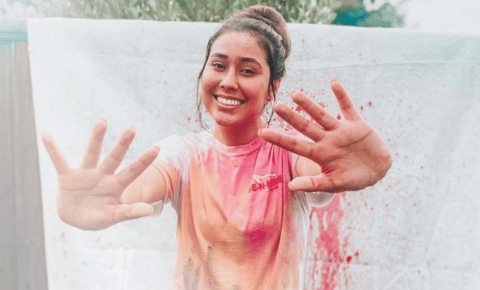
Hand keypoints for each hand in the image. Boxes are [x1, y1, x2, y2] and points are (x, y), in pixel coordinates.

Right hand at [42, 119, 159, 229]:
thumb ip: (129, 212)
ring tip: (103, 121)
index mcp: (116, 186)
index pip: (133, 171)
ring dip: (96, 138)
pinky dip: (52, 149)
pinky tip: (45, 135)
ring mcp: (85, 175)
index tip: (158, 148)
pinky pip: (59, 161)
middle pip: (115, 158)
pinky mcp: (67, 177)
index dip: (144, 161)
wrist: (76, 220)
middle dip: (123, 145)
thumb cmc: (98, 217)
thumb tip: (150, 210)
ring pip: (92, 153)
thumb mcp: (113, 217)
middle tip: (132, 129)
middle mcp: (103, 176)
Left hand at [259, 79, 391, 192]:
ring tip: (294, 93)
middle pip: (305, 126)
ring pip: (322, 115)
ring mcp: (341, 131)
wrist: (378, 171)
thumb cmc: (354, 179)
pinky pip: (348, 107)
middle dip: (291, 117)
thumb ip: (314, 184)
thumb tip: (291, 186)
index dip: (279, 138)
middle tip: (275, 105)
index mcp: (319, 154)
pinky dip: (341, 95)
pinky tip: (333, 82)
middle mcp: (327, 140)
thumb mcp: (334, 184)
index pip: (294, 145)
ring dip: (309, 104)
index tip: (261, 132)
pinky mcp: (357, 125)